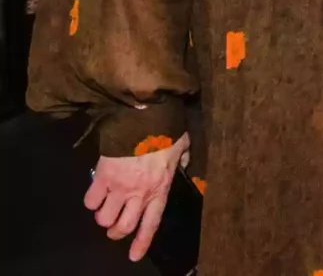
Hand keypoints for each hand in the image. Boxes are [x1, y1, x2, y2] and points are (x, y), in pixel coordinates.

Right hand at [85, 133, 187, 261]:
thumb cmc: (166, 132)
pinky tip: (96, 193)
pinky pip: (90, 201)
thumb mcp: (182, 147)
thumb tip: (183, 165)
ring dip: (103, 217)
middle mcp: (139, 193)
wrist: (144, 116)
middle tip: (115, 227)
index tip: (134, 256)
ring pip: (104, 218)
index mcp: (160, 188)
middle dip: (116, 231)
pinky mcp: (102, 177)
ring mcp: (119, 186)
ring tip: (105, 208)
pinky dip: (91, 201)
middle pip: (123, 227)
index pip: (151, 223)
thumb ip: (183, 160)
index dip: (142, 242)